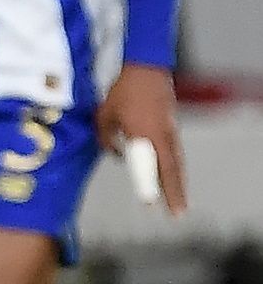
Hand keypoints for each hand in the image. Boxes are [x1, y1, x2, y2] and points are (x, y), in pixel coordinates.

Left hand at [101, 64, 184, 218]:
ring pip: (176, 163)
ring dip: (178, 184)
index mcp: (145, 134)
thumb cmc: (123, 92)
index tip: (150, 205)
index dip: (152, 187)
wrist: (147, 69)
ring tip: (178, 203)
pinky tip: (172, 180)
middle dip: (175, 193)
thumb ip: (106, 139)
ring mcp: (170, 131)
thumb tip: (117, 155)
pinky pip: (174, 153)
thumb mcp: (104, 115)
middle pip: (171, 170)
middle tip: (177, 214)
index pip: (151, 167)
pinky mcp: (171, 127)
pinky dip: (175, 169)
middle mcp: (162, 136)